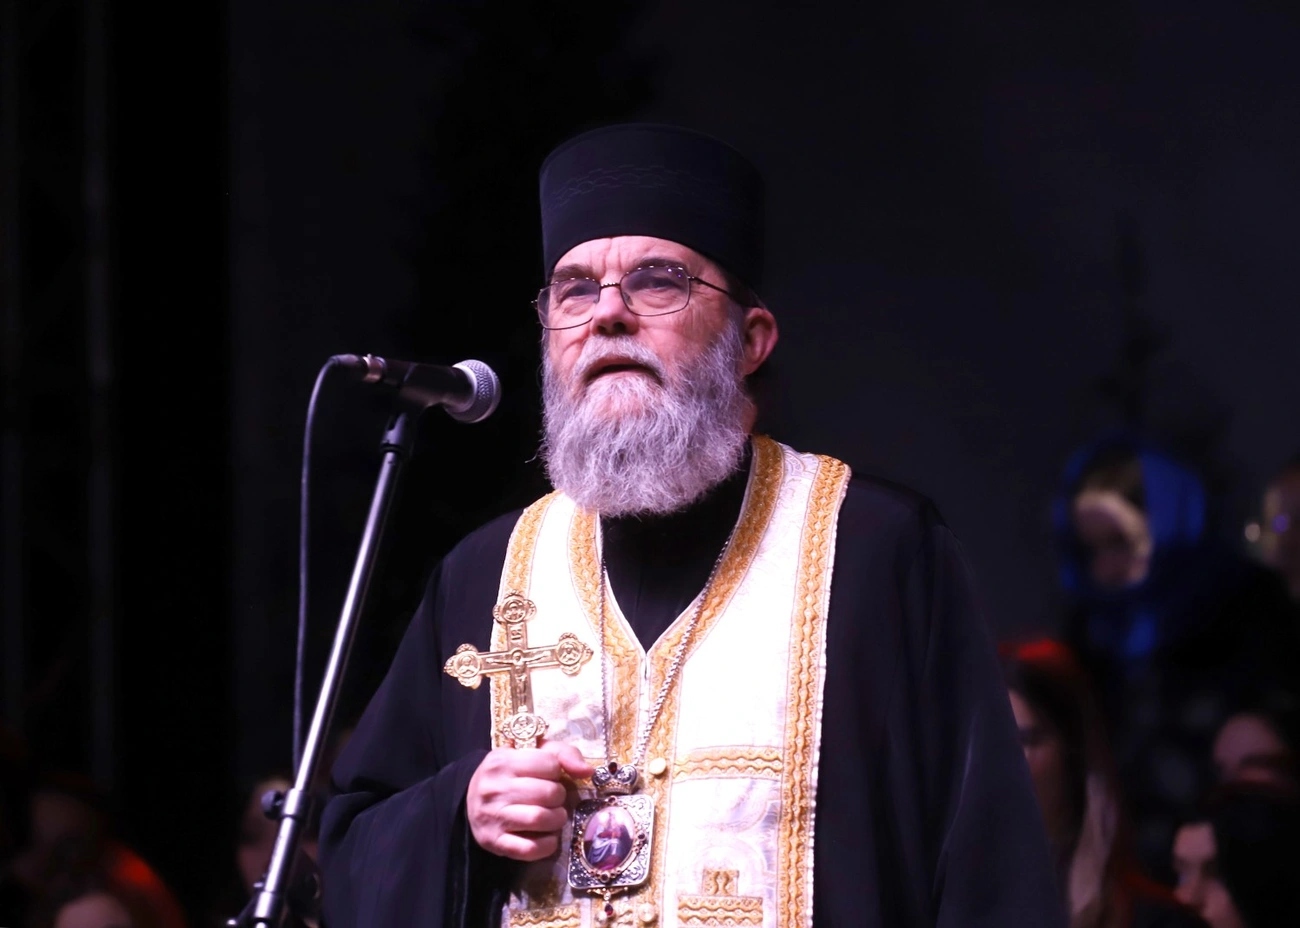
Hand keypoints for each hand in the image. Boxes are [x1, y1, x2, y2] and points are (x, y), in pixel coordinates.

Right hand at [467, 741, 594, 860]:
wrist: (469, 797)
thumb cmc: (508, 774)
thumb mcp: (529, 754)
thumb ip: (561, 754)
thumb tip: (587, 770)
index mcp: (502, 761)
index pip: (549, 764)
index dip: (557, 771)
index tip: (550, 777)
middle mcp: (494, 788)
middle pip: (548, 793)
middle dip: (560, 797)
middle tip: (554, 799)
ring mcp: (492, 816)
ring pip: (540, 819)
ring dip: (557, 820)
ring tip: (554, 817)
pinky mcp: (494, 842)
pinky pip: (529, 849)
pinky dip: (547, 845)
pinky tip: (548, 838)